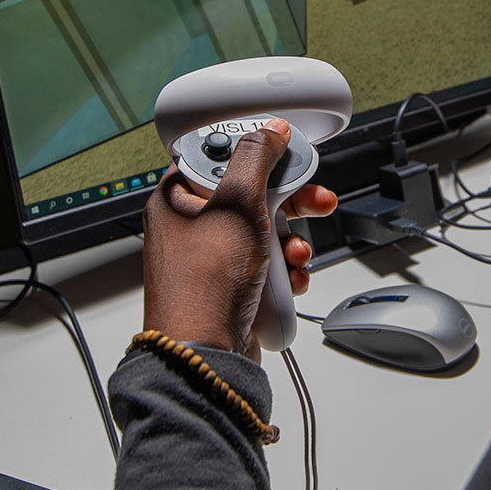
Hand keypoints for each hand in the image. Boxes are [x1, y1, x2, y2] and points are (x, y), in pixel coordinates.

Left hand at [141, 118, 339, 360]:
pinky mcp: (231, 288)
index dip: (256, 152)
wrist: (205, 356)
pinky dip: (284, 271)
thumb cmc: (204, 285)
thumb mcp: (235, 204)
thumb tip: (268, 133)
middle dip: (289, 201)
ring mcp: (211, 260)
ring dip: (290, 241)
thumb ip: (255, 160)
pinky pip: (266, 266)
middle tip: (314, 200)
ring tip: (295, 255)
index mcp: (177, 199)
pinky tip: (289, 279)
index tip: (286, 152)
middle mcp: (190, 227)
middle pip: (250, 194)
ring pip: (264, 232)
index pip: (219, 154)